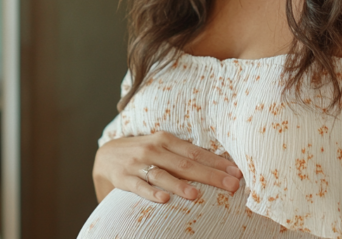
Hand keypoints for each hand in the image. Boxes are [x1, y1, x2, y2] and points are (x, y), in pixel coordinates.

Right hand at [93, 132, 242, 203]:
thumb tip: (218, 169)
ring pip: (163, 174)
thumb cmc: (142, 154)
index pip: (196, 152)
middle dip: (211, 175)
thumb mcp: (161, 148)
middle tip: (231, 185)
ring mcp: (138, 163)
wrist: (104, 155)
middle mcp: (153, 149)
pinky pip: (139, 186)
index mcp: (166, 140)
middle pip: (186, 163)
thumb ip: (183, 156)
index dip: (217, 162)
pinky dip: (151, 193)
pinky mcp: (123, 178)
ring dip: (180, 185)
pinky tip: (164, 200)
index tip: (237, 172)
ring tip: (197, 195)